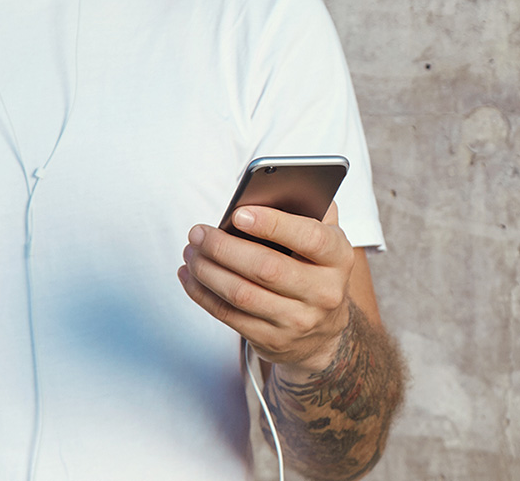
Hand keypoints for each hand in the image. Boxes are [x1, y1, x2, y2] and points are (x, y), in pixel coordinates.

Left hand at [178, 202, 355, 373]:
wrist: (323, 329)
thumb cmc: (312, 264)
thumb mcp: (321, 235)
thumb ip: (306, 208)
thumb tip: (272, 186)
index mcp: (337, 257)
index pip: (310, 238)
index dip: (273, 224)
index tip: (238, 214)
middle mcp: (324, 292)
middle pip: (266, 269)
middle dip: (223, 248)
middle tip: (197, 232)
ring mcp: (299, 321)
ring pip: (242, 294)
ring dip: (207, 270)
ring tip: (190, 251)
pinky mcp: (273, 341)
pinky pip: (229, 316)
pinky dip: (202, 293)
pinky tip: (188, 274)